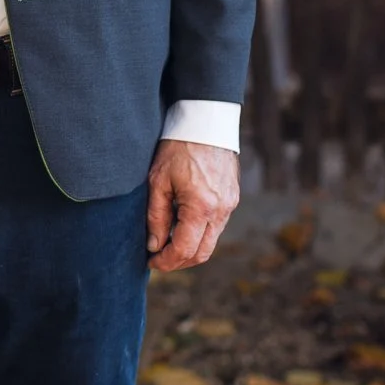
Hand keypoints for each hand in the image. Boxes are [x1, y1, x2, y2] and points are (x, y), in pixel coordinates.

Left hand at [146, 139, 238, 274]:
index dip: (166, 262)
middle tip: (158, 259)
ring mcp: (230, 205)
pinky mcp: (233, 198)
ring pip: (211, 242)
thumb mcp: (158, 181)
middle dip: (179, 262)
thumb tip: (154, 246)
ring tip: (167, 243)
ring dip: (190, 249)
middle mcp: (221, 210)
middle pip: (202, 253)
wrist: (206, 123)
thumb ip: (156, 217)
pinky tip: (182, 227)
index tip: (151, 262)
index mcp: (201, 206)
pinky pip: (217, 226)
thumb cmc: (178, 148)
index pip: (185, 250)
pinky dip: (200, 234)